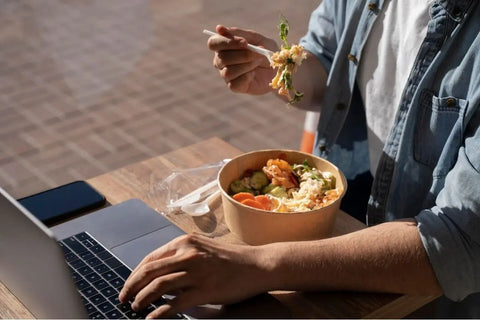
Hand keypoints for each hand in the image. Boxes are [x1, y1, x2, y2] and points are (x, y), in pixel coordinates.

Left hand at [118, 234, 269, 317]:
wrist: (257, 265)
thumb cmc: (231, 259)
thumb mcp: (202, 249)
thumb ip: (181, 257)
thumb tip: (158, 274)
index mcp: (185, 243)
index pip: (150, 259)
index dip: (134, 274)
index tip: (127, 285)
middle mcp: (188, 254)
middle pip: (149, 271)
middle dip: (131, 287)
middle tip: (123, 298)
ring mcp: (197, 272)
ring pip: (158, 286)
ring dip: (142, 299)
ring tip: (136, 307)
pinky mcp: (205, 289)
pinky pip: (175, 303)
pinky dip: (159, 312)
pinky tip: (152, 318)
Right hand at [207, 25, 278, 94]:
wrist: (278, 69)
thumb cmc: (265, 51)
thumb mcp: (256, 38)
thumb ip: (239, 33)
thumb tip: (218, 28)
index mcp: (223, 46)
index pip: (213, 43)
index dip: (227, 42)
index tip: (245, 42)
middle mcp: (221, 60)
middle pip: (221, 57)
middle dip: (243, 55)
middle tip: (259, 53)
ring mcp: (226, 74)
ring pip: (228, 71)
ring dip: (247, 65)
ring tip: (258, 62)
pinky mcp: (234, 86)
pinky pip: (234, 83)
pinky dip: (246, 77)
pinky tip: (253, 74)